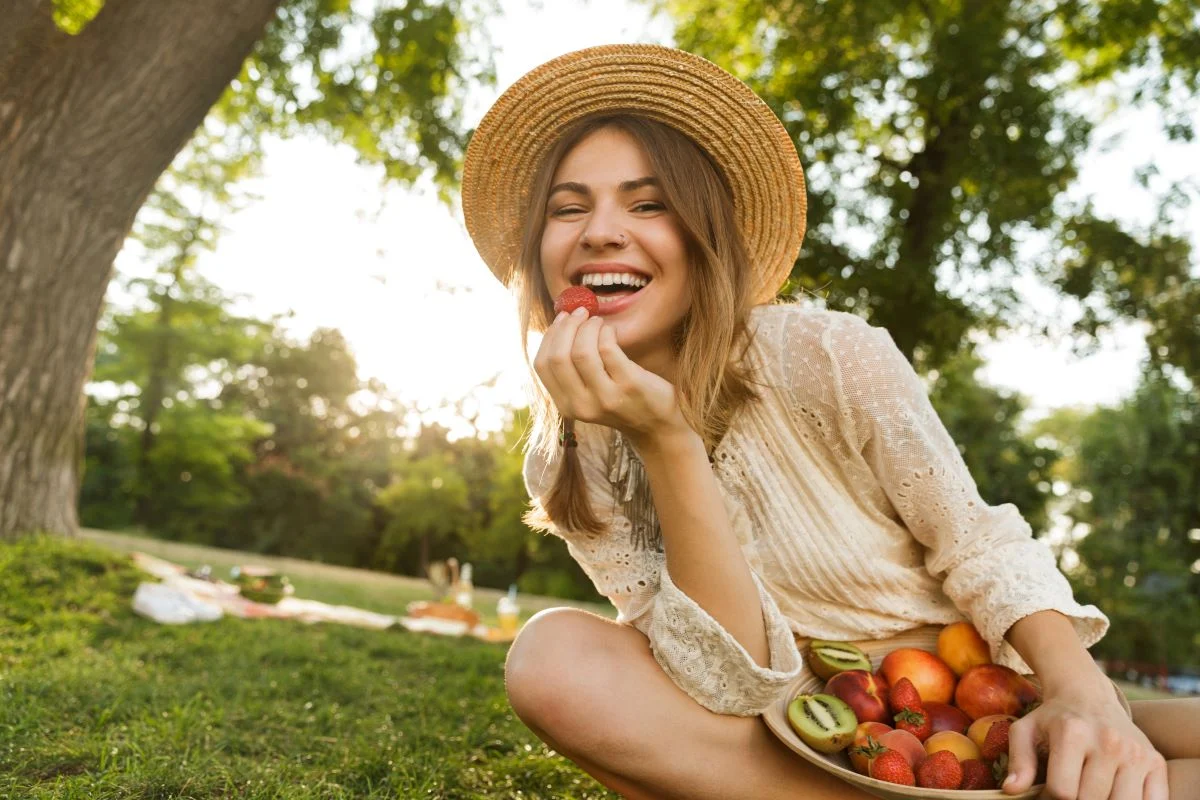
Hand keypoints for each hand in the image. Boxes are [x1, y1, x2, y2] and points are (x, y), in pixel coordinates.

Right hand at [533, 307, 688, 445]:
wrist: (657, 424)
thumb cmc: (621, 400)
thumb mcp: (589, 394)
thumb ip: (572, 370)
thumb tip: (561, 324)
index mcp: (566, 406)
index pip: (542, 365)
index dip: (550, 336)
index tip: (562, 319)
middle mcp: (582, 405)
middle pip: (558, 357)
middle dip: (567, 327)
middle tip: (581, 313)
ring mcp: (605, 397)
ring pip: (581, 351)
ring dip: (588, 327)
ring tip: (598, 321)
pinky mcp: (629, 385)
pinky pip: (608, 348)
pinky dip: (606, 332)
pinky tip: (611, 331)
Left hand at [1004, 679, 1168, 799]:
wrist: (1088, 696)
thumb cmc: (1053, 719)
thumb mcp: (1025, 731)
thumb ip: (1019, 761)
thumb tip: (1011, 790)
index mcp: (1072, 733)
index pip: (1063, 791)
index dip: (1050, 799)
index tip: (1048, 791)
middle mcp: (1109, 741)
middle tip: (1070, 789)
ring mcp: (1136, 753)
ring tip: (1090, 789)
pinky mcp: (1156, 763)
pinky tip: (1113, 791)